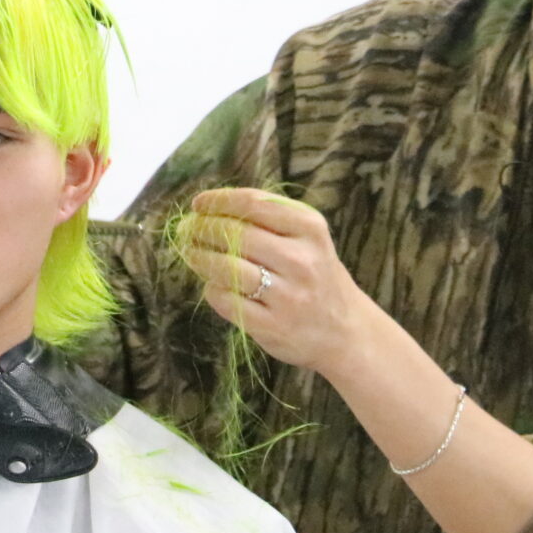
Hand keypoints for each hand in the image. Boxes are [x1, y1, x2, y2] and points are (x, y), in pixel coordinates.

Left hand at [176, 187, 374, 375]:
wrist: (346, 332)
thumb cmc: (317, 277)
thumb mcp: (309, 239)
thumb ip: (270, 220)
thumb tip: (212, 208)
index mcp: (310, 229)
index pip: (253, 204)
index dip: (218, 201)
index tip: (198, 204)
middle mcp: (301, 260)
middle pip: (236, 234)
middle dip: (202, 228)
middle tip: (186, 229)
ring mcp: (287, 295)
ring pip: (227, 267)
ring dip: (199, 257)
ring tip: (190, 253)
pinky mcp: (272, 326)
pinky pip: (226, 300)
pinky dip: (212, 289)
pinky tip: (212, 284)